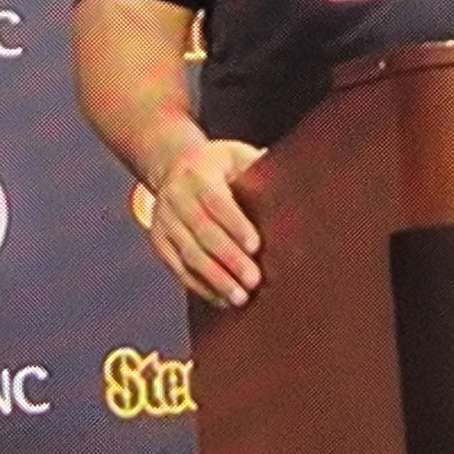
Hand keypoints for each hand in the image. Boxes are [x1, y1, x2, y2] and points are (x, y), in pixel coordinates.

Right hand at [147, 139, 264, 307]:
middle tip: (254, 280)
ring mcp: (164, 220)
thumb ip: (257, 165)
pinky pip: (177, 268)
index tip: (256, 246)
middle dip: (229, 258)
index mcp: (198, 174)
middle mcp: (176, 197)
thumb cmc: (217, 165)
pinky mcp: (159, 241)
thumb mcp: (234, 154)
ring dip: (215, 279)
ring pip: (189, 254)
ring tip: (240, 298)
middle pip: (202, 231)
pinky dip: (200, 286)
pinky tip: (221, 299)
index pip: (215, 201)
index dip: (235, 224)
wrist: (173, 167)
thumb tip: (294, 178)